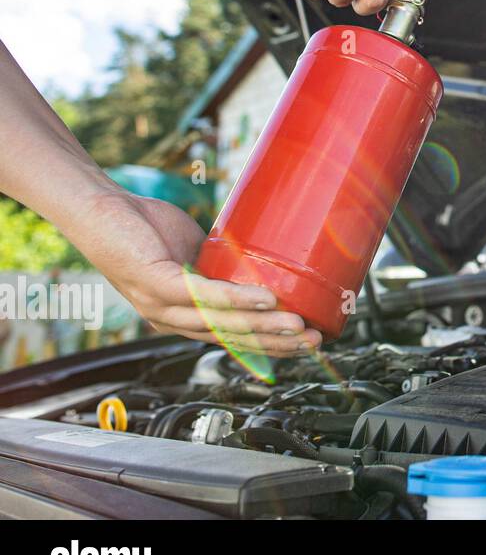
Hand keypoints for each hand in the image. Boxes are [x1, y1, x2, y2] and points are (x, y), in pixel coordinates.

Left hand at [77, 191, 321, 356]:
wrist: (101, 208)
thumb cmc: (144, 227)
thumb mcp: (194, 253)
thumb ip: (222, 265)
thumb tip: (262, 257)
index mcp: (183, 316)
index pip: (233, 340)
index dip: (272, 345)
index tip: (309, 342)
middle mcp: (171, 320)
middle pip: (232, 339)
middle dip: (278, 343)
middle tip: (315, 341)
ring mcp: (162, 305)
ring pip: (221, 323)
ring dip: (264, 326)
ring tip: (299, 325)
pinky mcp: (156, 283)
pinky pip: (203, 295)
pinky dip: (237, 298)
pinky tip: (265, 298)